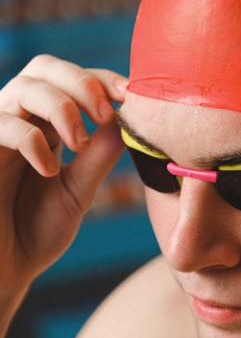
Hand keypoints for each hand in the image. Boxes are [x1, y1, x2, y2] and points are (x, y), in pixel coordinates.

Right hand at [0, 55, 125, 295]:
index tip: (132, 96)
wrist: (2, 270)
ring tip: (79, 143)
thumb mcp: (78, 191)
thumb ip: (99, 157)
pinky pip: (1, 123)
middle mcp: (19, 119)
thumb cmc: (35, 231)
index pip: (73, 79)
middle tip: (106, 114)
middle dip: (82, 82)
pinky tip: (48, 168)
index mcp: (46, 124)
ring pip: (24, 87)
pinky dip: (31, 139)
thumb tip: (128, 121)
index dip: (102, 79)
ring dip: (62, 107)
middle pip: (45, 67)